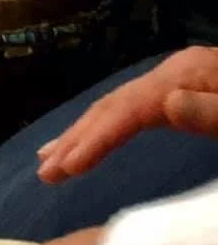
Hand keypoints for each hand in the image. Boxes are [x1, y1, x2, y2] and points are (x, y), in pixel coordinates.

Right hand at [37, 46, 217, 183]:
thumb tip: (168, 104)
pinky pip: (130, 107)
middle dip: (75, 138)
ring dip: (80, 132)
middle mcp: (169, 72)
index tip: (67, 167)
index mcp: (184, 74)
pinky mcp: (177, 87)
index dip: (97, 137)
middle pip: (112, 105)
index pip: (129, 108)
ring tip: (48, 158)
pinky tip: (89, 135)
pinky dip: (103, 124)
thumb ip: (214, 112)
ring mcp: (171, 78)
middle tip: (44, 172)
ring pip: (115, 104)